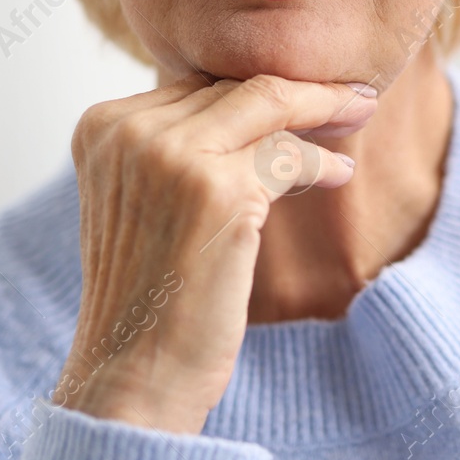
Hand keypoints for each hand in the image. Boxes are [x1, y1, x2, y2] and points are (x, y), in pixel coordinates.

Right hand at [56, 73, 377, 433]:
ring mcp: (171, 156)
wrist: (133, 375)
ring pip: (267, 104)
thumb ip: (175, 145)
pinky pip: (288, 153)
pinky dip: (321, 159)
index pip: (196, 83)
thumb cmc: (149, 293)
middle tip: (352, 95)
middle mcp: (128, 131)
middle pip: (233, 85)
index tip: (305, 92)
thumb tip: (256, 101)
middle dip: (300, 89)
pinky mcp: (218, 191)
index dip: (256, 87)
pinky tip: (339, 171)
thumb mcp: (143, 199)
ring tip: (358, 117)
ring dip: (323, 109)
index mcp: (101, 126)